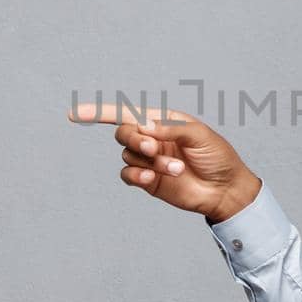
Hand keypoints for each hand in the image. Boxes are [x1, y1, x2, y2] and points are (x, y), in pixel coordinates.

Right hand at [67, 102, 261, 222]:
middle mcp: (152, 138)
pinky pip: (128, 175)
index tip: (75, 114)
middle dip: (135, 139)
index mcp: (162, 121)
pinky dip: (136, 176)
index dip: (99, 112)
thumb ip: (170, 127)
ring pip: (129, 156)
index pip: (126, 113)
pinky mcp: (148, 180)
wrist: (226, 189)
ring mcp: (149, 160)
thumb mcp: (199, 135)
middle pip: (123, 133)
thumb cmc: (217, 157)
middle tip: (155, 148)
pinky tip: (151, 179)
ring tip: (176, 170)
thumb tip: (143, 125)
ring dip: (149, 162)